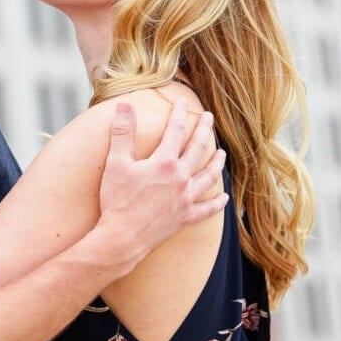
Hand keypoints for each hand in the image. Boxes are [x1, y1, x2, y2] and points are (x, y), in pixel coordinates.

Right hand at [97, 98, 226, 269]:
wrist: (122, 238)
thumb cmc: (117, 200)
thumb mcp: (116, 163)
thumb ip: (122, 132)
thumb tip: (124, 105)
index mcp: (164, 162)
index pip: (174, 131)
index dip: (179, 114)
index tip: (183, 102)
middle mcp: (180, 178)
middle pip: (196, 149)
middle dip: (203, 130)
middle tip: (209, 118)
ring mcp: (185, 199)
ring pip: (207, 177)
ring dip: (216, 163)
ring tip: (221, 153)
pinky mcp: (184, 217)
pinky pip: (206, 209)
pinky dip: (217, 203)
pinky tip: (224, 198)